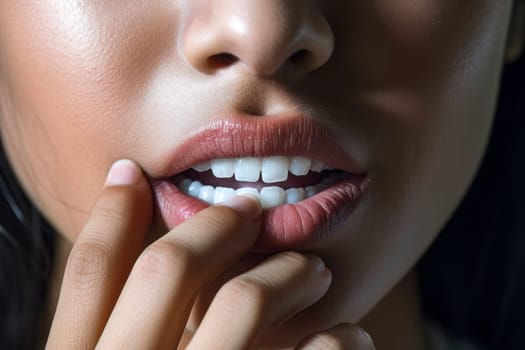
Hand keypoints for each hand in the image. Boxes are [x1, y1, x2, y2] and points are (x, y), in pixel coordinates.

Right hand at [46, 159, 374, 348]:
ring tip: (317, 272)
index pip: (93, 273)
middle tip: (254, 209)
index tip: (135, 171)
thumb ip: (126, 335)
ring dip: (289, 273)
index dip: (111, 214)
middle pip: (170, 270)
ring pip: (244, 302)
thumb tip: (151, 265)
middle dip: (217, 227)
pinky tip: (349, 336)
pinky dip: (337, 341)